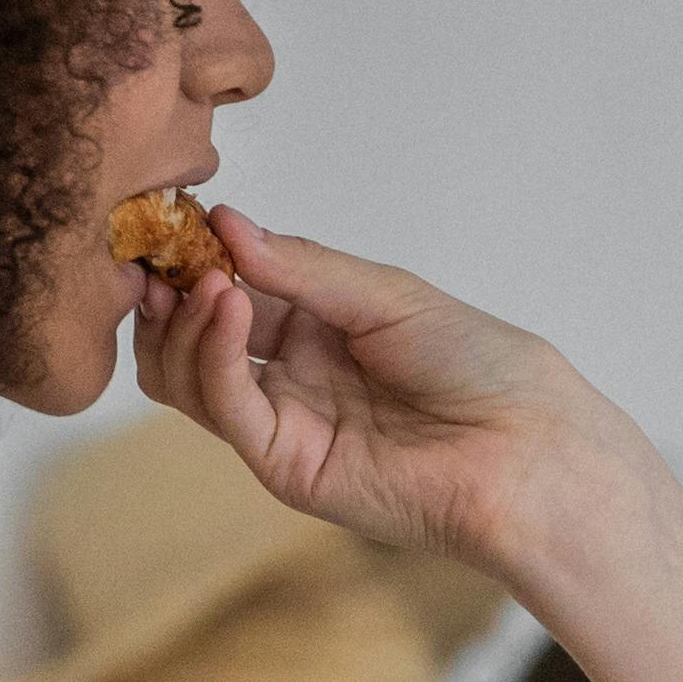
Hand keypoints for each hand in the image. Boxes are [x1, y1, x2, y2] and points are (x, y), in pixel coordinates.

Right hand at [139, 206, 632, 585]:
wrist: (525, 444)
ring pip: (187, 377)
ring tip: (203, 277)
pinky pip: (226, 407)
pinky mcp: (285, 466)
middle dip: (168, 291)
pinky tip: (228, 303)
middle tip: (157, 251)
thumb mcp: (385, 293)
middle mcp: (290, 374)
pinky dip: (213, 352)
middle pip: (191, 335)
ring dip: (182, 321)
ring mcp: (283, 423)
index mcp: (315, 325)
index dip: (196, 255)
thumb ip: (300, 266)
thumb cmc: (479, 365)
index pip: (229, 286)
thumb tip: (222, 222)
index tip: (174, 215)